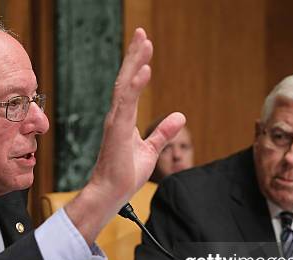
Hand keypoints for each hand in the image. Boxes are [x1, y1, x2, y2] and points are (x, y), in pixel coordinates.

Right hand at [65, 28, 185, 244]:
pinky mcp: (117, 130)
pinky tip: (144, 69)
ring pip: (125, 85)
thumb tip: (180, 116)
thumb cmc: (125, 174)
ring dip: (135, 63)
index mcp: (124, 119)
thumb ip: (164, 132)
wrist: (112, 193)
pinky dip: (135, 85)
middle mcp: (118, 115)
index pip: (130, 86)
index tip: (144, 44)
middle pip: (126, 78)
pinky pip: (126, 103)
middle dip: (134, 55)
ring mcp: (116, 121)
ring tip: (144, 42)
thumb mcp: (151, 150)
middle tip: (142, 32)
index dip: (137, 64)